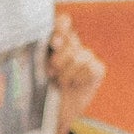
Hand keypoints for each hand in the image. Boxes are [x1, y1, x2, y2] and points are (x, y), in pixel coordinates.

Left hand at [48, 14, 105, 133]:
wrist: (54, 111)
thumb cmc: (42, 87)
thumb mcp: (36, 67)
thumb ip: (38, 52)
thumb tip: (43, 40)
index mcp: (56, 40)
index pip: (63, 22)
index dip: (61, 26)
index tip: (54, 41)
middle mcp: (73, 45)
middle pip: (70, 39)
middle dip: (59, 57)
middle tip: (51, 71)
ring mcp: (87, 56)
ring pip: (78, 56)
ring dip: (66, 72)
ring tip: (60, 80)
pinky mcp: (97, 68)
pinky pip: (89, 68)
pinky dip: (77, 78)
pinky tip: (73, 83)